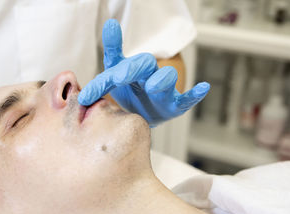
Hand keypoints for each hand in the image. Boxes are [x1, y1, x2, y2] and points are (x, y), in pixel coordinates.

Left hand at [78, 19, 209, 126]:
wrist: (142, 114)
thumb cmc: (130, 90)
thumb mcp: (116, 73)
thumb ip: (113, 51)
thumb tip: (111, 22)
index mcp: (132, 69)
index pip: (118, 67)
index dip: (104, 80)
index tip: (86, 96)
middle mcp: (149, 76)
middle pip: (145, 64)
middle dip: (132, 69)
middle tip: (118, 77)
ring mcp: (164, 91)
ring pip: (167, 79)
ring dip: (161, 81)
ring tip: (153, 86)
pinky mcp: (175, 105)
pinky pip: (187, 99)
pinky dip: (195, 94)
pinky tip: (203, 87)